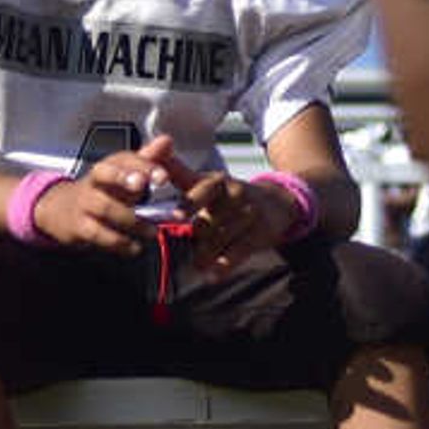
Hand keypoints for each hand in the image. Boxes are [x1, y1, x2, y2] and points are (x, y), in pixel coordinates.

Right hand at [27, 138, 178, 257]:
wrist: (60, 209)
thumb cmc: (103, 189)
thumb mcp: (123, 173)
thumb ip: (146, 159)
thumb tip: (168, 140)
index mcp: (109, 165)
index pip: (124, 158)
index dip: (143, 165)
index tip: (163, 177)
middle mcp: (94, 180)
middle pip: (104, 174)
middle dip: (123, 179)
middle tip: (142, 187)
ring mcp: (84, 203)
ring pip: (104, 207)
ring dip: (130, 220)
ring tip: (152, 232)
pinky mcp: (79, 227)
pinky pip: (97, 234)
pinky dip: (118, 242)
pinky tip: (135, 248)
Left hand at [174, 169, 303, 274]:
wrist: (275, 203)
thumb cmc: (230, 194)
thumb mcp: (208, 181)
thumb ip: (178, 172)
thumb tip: (153, 154)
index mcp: (218, 182)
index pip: (203, 189)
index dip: (190, 203)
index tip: (177, 215)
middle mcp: (236, 195)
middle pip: (206, 224)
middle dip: (195, 237)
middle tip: (189, 243)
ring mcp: (249, 215)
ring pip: (218, 241)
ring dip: (205, 255)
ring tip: (198, 262)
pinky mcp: (260, 233)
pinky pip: (237, 253)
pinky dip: (223, 266)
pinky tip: (212, 275)